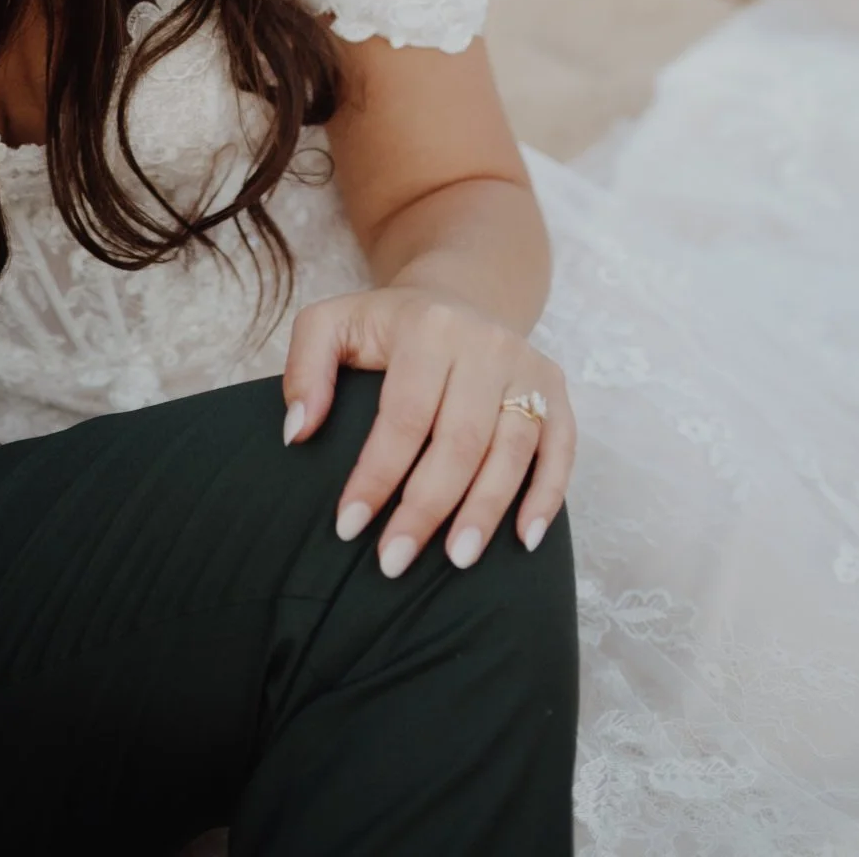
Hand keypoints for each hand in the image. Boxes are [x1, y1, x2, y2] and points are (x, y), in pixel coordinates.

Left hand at [281, 285, 573, 575]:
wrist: (457, 295)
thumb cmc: (387, 325)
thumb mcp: (331, 324)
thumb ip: (304, 370)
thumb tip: (297, 432)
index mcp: (428, 328)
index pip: (403, 415)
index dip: (376, 475)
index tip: (348, 526)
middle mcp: (485, 344)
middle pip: (459, 440)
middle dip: (426, 508)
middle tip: (393, 562)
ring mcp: (527, 367)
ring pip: (511, 451)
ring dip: (484, 512)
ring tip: (455, 561)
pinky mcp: (555, 390)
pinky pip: (561, 448)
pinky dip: (547, 496)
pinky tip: (524, 539)